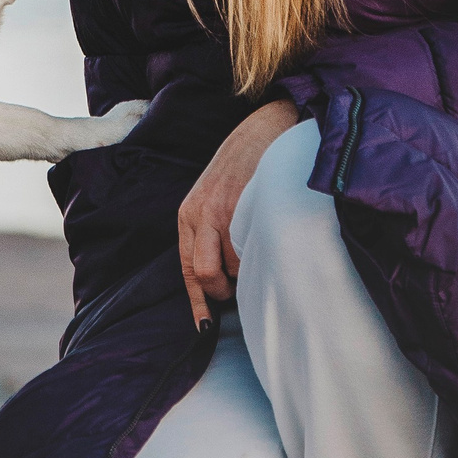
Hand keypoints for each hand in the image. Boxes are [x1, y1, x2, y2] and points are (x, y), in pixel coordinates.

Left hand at [177, 101, 301, 327]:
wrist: (265, 128)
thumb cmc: (242, 169)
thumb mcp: (214, 198)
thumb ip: (211, 233)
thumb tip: (222, 279)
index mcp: (189, 216)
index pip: (187, 271)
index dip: (197, 304)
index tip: (205, 328)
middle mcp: (200, 214)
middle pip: (205, 275)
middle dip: (224, 290)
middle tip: (242, 285)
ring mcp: (224, 210)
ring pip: (234, 266)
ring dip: (249, 270)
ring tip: (260, 252)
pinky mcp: (247, 206)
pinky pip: (253, 248)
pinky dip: (262, 255)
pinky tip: (270, 240)